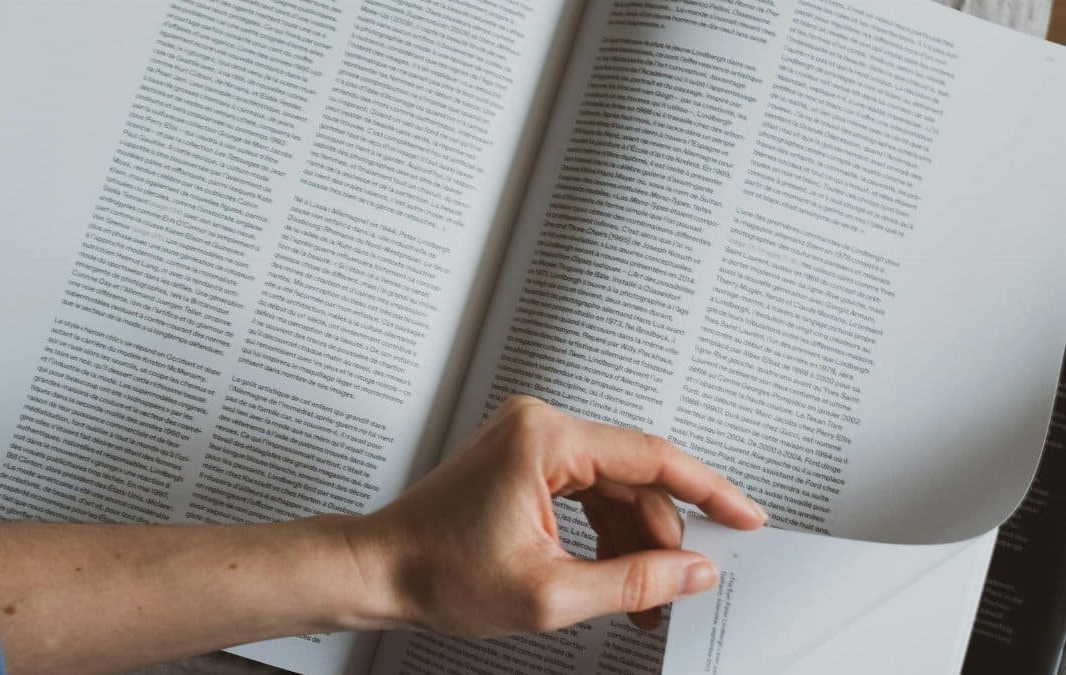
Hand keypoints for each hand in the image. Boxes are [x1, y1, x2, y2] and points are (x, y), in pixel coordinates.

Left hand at [353, 395, 767, 637]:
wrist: (379, 569)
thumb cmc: (437, 572)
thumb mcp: (549, 593)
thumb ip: (633, 582)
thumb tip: (693, 573)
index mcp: (545, 440)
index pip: (651, 457)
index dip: (709, 490)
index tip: (746, 516)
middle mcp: (539, 427)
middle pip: (634, 476)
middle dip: (663, 536)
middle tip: (684, 586)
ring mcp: (530, 442)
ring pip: (613, 488)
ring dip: (635, 541)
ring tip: (648, 597)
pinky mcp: (523, 461)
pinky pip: (586, 492)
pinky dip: (605, 533)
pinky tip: (616, 574)